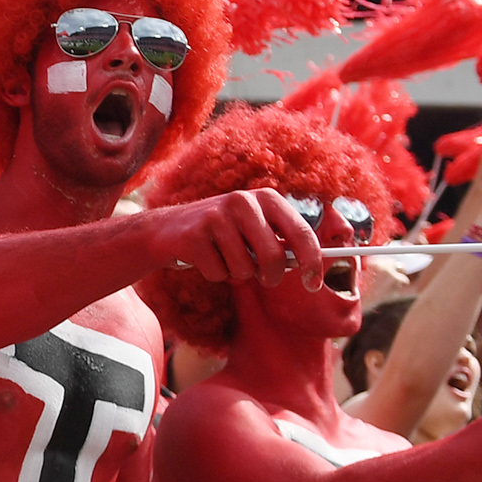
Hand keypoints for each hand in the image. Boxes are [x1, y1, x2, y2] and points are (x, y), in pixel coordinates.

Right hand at [150, 187, 322, 283]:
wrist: (166, 229)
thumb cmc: (222, 234)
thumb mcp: (255, 229)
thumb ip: (281, 243)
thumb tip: (312, 266)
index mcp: (267, 198)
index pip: (301, 232)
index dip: (313, 262)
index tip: (314, 284)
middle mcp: (244, 202)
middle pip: (274, 257)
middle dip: (270, 277)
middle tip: (263, 279)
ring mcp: (217, 216)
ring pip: (244, 270)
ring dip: (236, 274)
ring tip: (224, 258)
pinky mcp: (194, 235)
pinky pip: (218, 273)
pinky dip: (214, 274)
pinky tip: (204, 258)